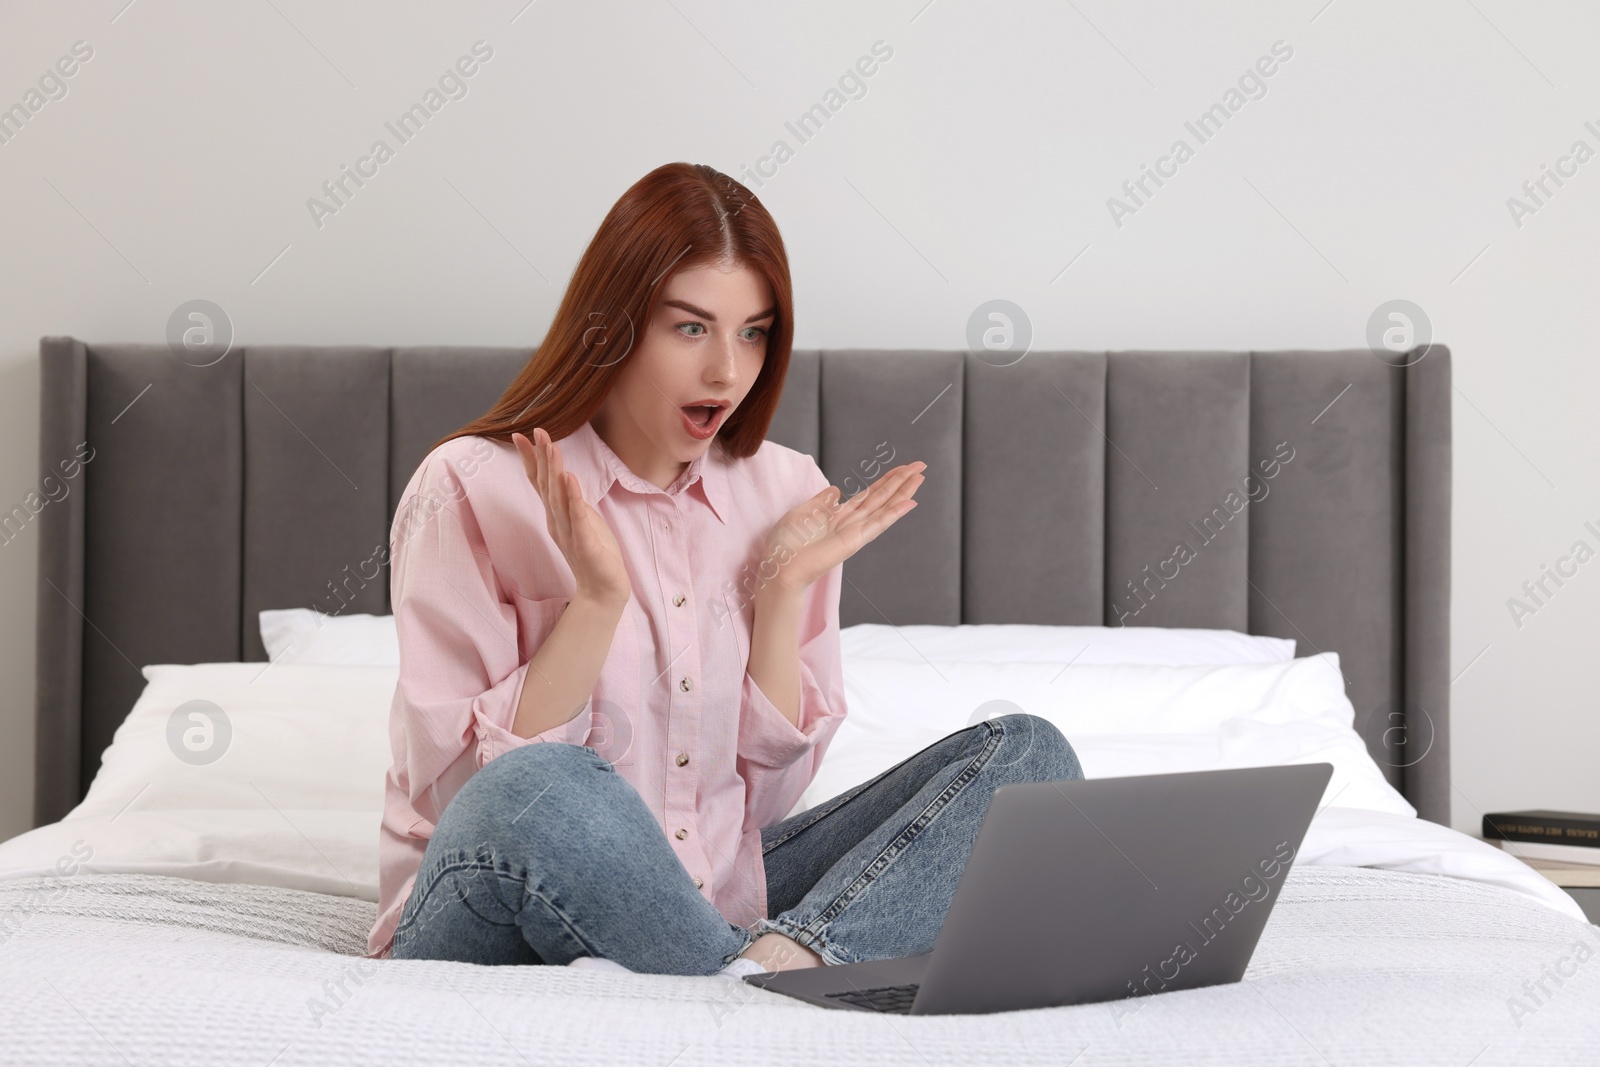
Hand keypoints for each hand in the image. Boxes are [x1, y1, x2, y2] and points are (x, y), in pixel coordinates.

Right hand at [512, 429, 630, 607]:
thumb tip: (563, 477)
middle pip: (545, 485)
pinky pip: (578, 518)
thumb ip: (570, 501)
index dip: (531, 458)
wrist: (603, 591)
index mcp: (556, 514)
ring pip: (559, 498)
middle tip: (537, 432)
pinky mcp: (585, 544)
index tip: (521, 434)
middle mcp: (558, 521)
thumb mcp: (581, 520)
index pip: (540, 482)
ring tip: (552, 448)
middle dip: (541, 457)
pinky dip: (573, 498)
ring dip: (555, 472)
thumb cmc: (595, 554)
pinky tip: (570, 479)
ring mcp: (569, 532)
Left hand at [759, 461, 926, 595]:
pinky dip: (895, 513)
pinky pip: (878, 523)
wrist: (780, 567)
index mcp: (839, 515)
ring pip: (885, 506)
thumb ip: (822, 501)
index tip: (902, 467)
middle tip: (920, 465)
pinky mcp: (855, 540)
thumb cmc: (785, 545)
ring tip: (921, 476)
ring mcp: (855, 531)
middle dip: (901, 480)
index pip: (869, 494)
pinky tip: (911, 502)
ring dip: (903, 491)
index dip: (885, 480)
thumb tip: (837, 489)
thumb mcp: (803, 513)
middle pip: (882, 496)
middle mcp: (851, 522)